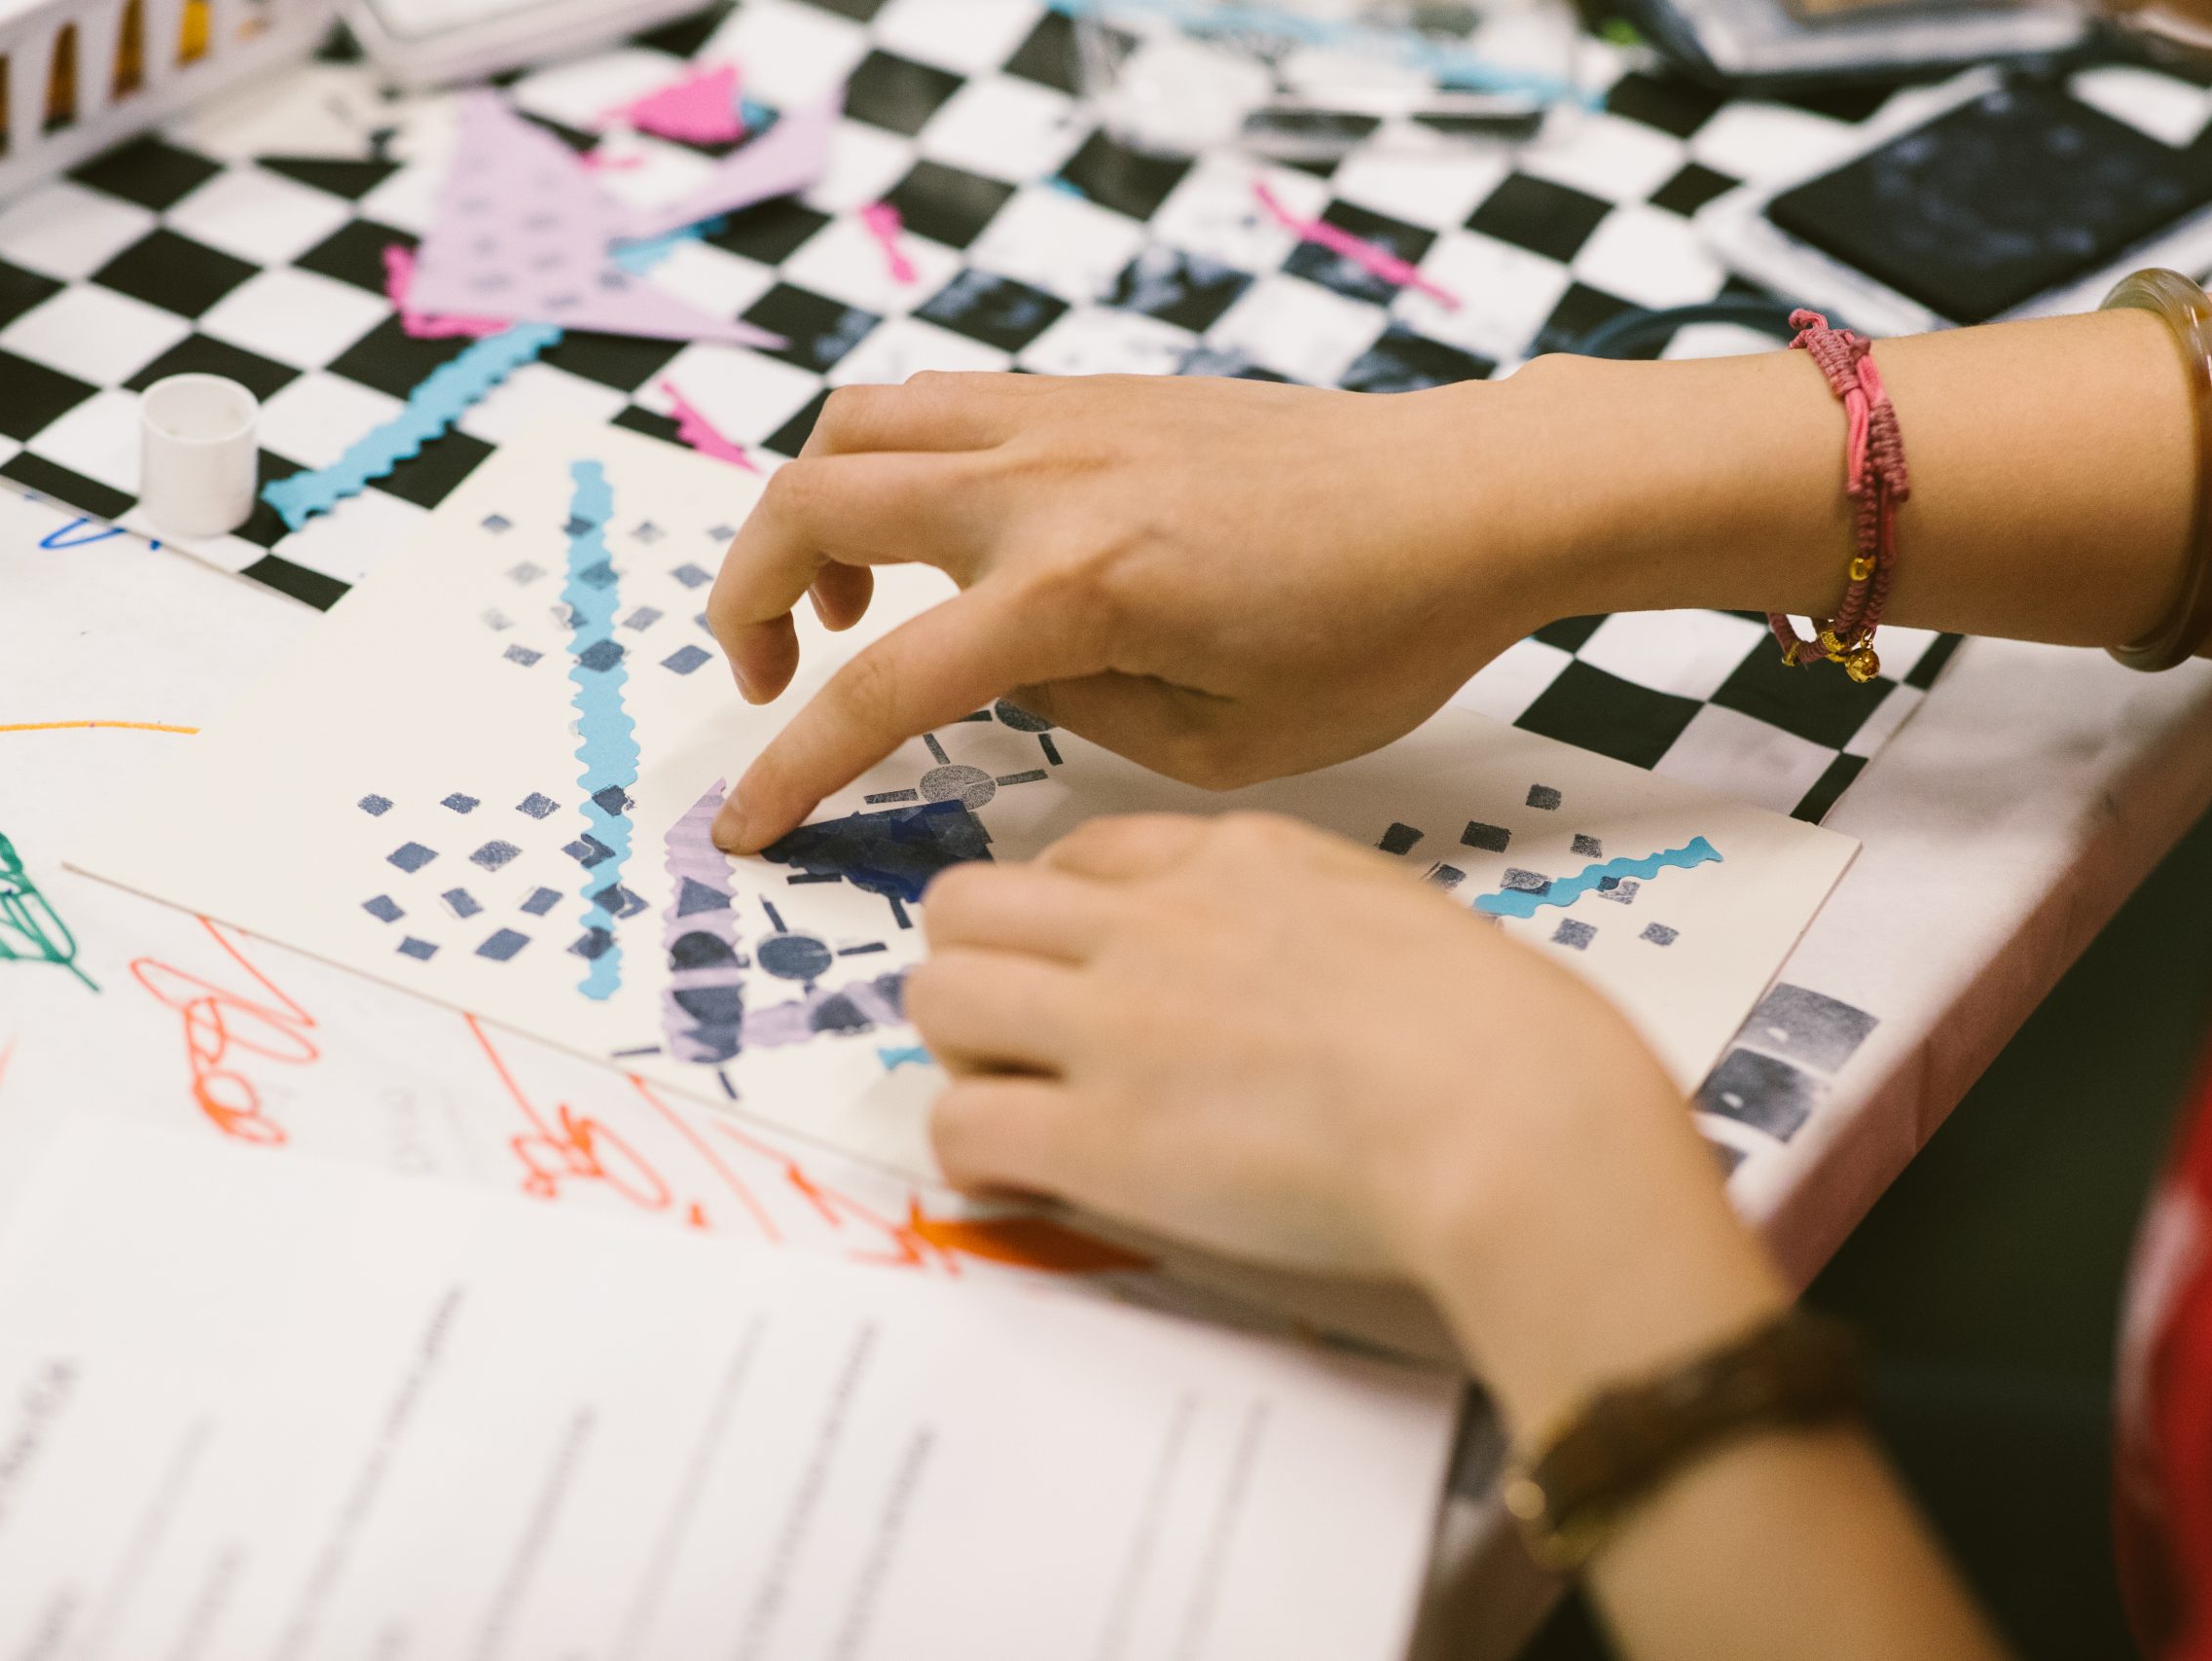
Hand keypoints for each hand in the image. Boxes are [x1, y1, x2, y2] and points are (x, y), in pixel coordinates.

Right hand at [705, 372, 1573, 850]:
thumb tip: (1000, 672)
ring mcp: (1067, 415)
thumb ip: (1078, 713)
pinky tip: (940, 541)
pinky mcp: (1096, 391)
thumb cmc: (1375, 637)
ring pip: (861, 423)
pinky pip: (940, 404)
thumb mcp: (1225, 745)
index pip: (884, 685)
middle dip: (747, 597)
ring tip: (848, 600)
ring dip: (808, 511)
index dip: (796, 767)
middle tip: (765, 679)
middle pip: (816, 502)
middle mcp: (1049, 480)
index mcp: (1079, 588)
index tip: (746, 826)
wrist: (1464, 501)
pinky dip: (889, 464)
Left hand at [909, 812, 1784, 1409]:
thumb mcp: (1395, 919)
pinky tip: (1032, 1182)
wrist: (1512, 1111)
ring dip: (963, 1057)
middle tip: (1020, 1046)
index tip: (1078, 975)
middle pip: (970, 906)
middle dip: (977, 972)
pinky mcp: (1098, 1135)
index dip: (1058, 921)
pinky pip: (962, 1126)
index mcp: (1235, 862)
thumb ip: (1311, 925)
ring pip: (939, 997)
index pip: (1081, 856)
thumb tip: (1289, 976)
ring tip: (1021, 1113)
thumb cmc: (1503, 1038)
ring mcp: (1115, 1024)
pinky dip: (979, 1156)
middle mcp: (1154, 925)